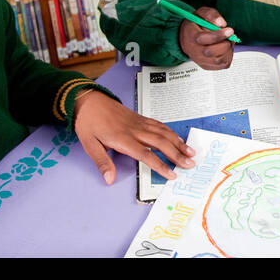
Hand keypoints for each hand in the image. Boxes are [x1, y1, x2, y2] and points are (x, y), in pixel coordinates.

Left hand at [72, 90, 195, 184]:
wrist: (88, 100)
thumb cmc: (88, 122)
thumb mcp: (89, 144)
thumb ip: (102, 162)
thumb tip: (109, 179)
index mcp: (123, 139)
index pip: (146, 155)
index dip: (160, 166)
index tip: (172, 175)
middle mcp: (134, 130)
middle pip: (161, 143)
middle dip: (177, 154)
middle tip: (191, 164)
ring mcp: (139, 122)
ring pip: (163, 132)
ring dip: (178, 142)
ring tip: (191, 152)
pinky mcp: (140, 117)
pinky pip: (159, 124)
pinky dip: (170, 132)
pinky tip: (177, 138)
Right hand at [178, 6, 234, 69]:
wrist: (186, 37)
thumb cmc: (195, 25)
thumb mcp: (201, 13)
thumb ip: (211, 15)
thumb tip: (221, 23)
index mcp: (192, 36)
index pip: (204, 39)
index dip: (219, 35)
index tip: (229, 30)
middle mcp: (194, 50)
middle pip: (211, 52)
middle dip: (225, 44)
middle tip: (229, 36)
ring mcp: (200, 60)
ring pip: (219, 60)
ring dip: (228, 50)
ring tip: (226, 41)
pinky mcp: (207, 66)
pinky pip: (223, 64)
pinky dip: (228, 56)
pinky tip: (224, 48)